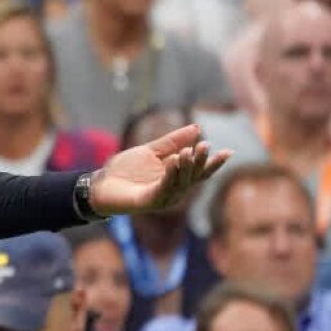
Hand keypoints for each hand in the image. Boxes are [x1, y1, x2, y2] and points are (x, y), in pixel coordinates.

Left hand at [89, 124, 230, 215]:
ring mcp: (163, 198)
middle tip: (205, 145)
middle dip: (200, 161)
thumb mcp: (151, 150)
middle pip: (193, 176)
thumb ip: (172, 141)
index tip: (229, 151)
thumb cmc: (125, 170)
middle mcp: (174, 190)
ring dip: (186, 166)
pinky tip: (173, 161)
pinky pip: (164, 187)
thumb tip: (197, 128)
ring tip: (188, 150)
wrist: (100, 184)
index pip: (200, 172)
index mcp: (176, 178)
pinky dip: (170, 174)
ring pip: (181, 182)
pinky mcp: (149, 201)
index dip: (214, 163)